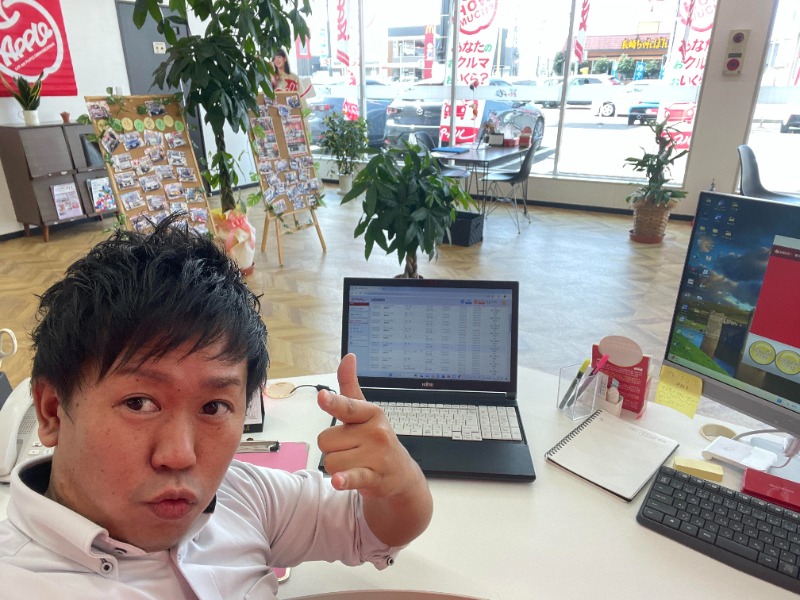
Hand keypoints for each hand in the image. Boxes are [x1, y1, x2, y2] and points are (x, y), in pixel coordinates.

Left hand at [317, 353, 432, 545]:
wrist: (401, 474)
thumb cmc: (376, 440)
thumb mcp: (365, 413)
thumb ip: (350, 387)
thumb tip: (348, 357)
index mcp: (371, 413)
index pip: (347, 407)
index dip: (333, 402)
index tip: (323, 397)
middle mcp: (375, 432)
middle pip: (326, 441)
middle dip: (333, 449)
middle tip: (352, 451)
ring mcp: (376, 455)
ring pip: (330, 462)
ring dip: (337, 468)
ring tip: (355, 465)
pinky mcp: (375, 477)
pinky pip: (352, 477)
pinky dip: (345, 480)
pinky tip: (340, 480)